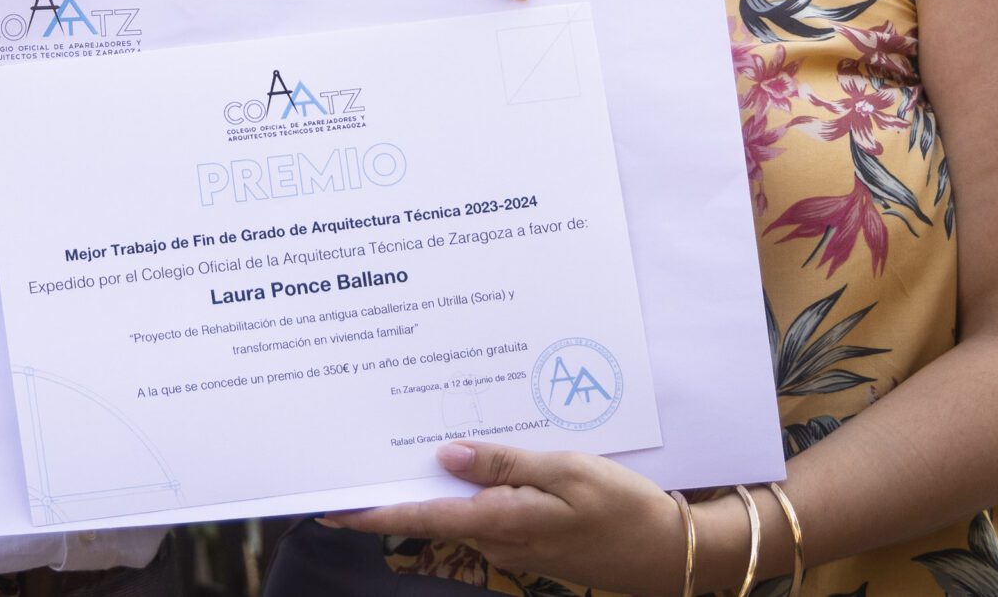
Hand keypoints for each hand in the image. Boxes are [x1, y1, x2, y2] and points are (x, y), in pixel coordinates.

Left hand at [321, 442, 686, 593]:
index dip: (372, 513)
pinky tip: (470, 464)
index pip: (420, 517)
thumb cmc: (622, 507)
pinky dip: (470, 491)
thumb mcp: (565, 471)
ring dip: (435, 486)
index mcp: (500, 520)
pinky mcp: (529, 541)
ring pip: (458, 511)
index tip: (330, 508)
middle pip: (432, 513)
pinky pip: (486, 513)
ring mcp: (513, 544)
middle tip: (359, 458)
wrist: (667, 551)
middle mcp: (497, 539)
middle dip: (396, 489)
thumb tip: (445, 456)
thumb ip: (503, 464)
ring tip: (406, 447)